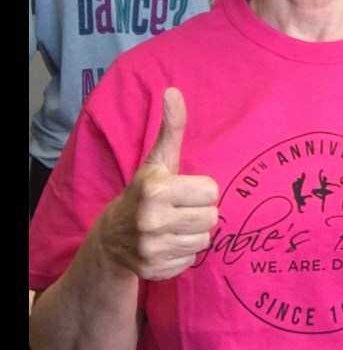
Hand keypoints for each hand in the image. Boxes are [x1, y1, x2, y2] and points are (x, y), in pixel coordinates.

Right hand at [99, 87, 218, 280]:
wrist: (111, 238)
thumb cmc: (145, 192)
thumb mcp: (158, 160)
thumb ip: (171, 128)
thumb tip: (173, 91)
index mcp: (156, 190)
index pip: (211, 191)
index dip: (200, 190)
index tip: (183, 190)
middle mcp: (152, 221)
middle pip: (212, 217)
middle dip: (200, 212)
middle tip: (179, 209)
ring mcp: (152, 249)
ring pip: (205, 240)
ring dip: (193, 233)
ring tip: (173, 226)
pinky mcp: (155, 271)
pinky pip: (192, 260)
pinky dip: (183, 253)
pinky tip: (166, 244)